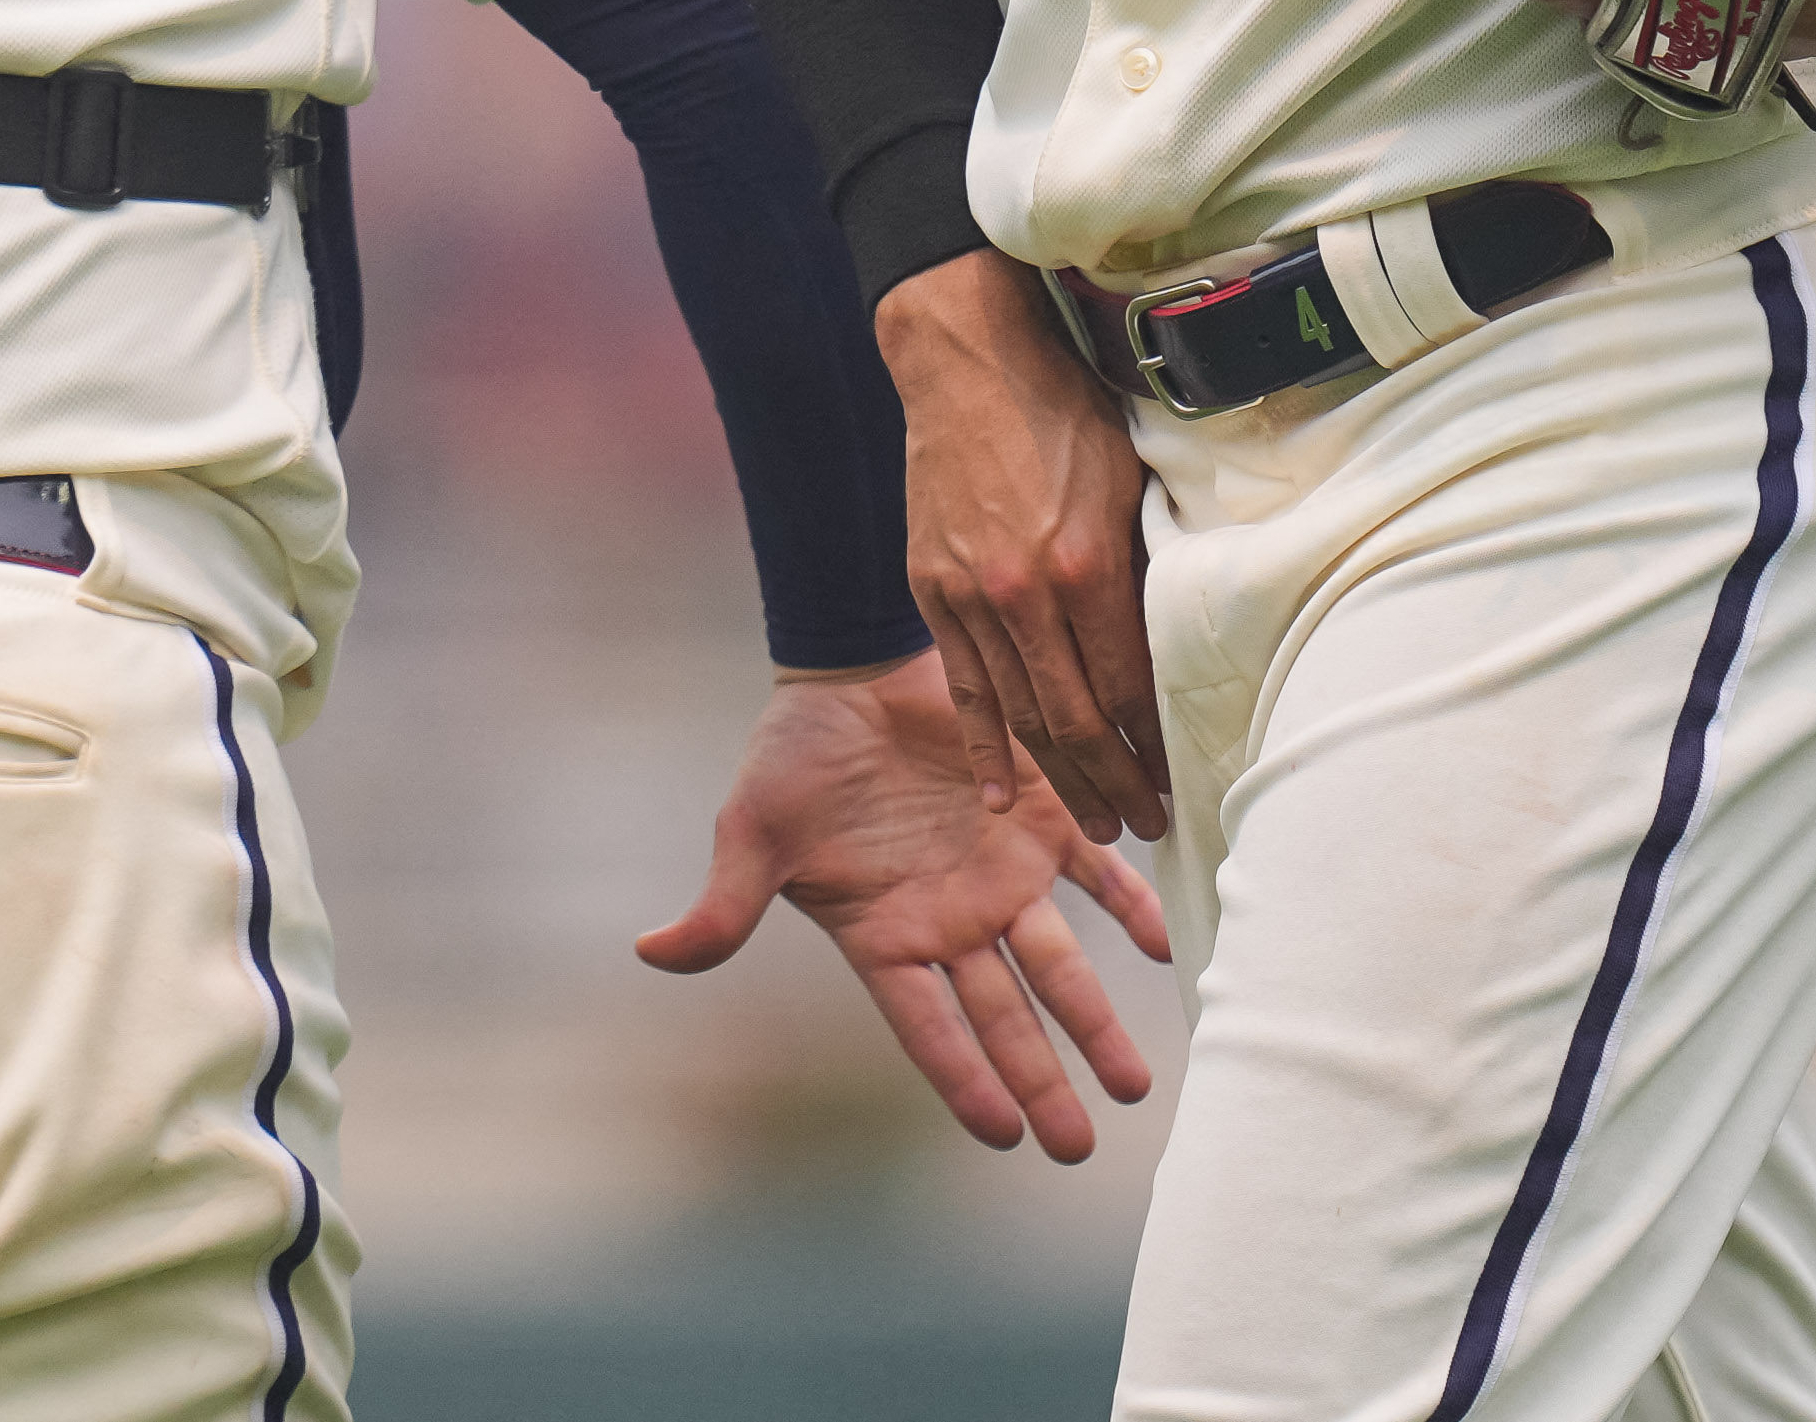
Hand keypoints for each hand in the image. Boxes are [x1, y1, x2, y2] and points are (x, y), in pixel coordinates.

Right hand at [635, 654, 1171, 1159]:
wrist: (850, 668)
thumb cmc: (793, 755)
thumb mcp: (750, 831)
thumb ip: (724, 905)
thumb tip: (652, 954)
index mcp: (886, 937)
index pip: (930, 1027)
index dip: (965, 1079)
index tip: (1003, 1137)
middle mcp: (951, 921)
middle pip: (1005, 1017)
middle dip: (1042, 1080)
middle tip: (1079, 1147)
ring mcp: (1000, 874)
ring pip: (1058, 963)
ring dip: (1097, 1020)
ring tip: (1133, 1082)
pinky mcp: (1040, 817)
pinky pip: (1095, 872)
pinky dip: (1130, 904)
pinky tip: (1162, 945)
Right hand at [872, 255, 1167, 841]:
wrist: (966, 359)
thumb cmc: (1064, 408)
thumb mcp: (1129, 479)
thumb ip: (1144, 566)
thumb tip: (1174, 646)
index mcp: (1085, 564)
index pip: (1128, 688)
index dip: (1153, 747)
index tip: (1179, 783)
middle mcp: (1025, 594)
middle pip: (1076, 721)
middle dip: (1115, 785)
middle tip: (1148, 826)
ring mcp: (971, 597)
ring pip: (1020, 716)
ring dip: (1060, 780)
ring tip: (1096, 823)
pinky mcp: (932, 590)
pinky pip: (965, 686)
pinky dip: (984, 744)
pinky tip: (1000, 793)